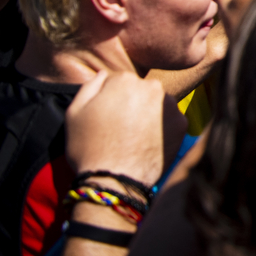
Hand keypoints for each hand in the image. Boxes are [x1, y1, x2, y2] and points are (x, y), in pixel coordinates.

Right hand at [66, 71, 183, 186]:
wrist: (113, 181)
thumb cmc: (88, 148)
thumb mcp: (74, 113)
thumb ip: (90, 86)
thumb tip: (104, 74)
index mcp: (125, 80)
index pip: (118, 82)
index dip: (110, 100)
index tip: (106, 117)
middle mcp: (152, 87)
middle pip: (141, 90)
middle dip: (132, 103)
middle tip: (121, 128)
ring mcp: (170, 105)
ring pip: (157, 103)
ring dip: (149, 113)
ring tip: (134, 137)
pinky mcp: (181, 123)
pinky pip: (170, 120)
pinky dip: (162, 128)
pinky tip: (148, 143)